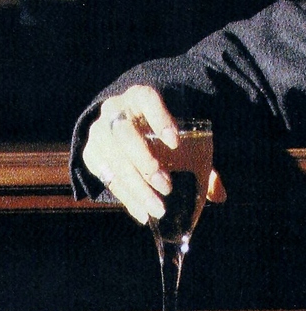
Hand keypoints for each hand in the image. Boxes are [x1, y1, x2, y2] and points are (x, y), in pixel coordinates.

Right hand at [83, 85, 225, 223]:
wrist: (122, 128)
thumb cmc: (158, 133)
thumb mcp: (177, 137)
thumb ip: (200, 161)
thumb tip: (219, 194)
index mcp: (139, 97)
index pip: (146, 99)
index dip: (159, 118)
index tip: (175, 142)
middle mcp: (114, 111)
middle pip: (125, 134)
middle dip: (145, 162)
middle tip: (167, 186)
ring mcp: (99, 132)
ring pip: (113, 159)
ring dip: (136, 185)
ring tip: (157, 207)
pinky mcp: (90, 154)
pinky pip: (106, 177)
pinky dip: (126, 197)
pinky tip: (142, 213)